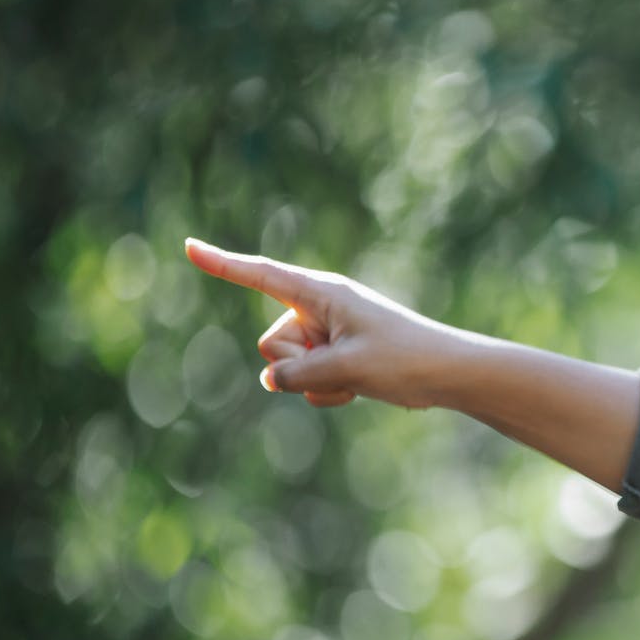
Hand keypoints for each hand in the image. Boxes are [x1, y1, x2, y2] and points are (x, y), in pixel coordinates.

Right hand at [184, 238, 463, 409]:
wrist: (450, 374)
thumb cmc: (405, 360)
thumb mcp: (344, 368)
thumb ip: (296, 376)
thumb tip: (271, 381)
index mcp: (323, 293)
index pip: (261, 275)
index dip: (223, 264)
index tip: (189, 246)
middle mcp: (320, 308)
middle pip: (272, 344)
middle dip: (299, 365)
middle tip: (345, 364)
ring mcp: (327, 334)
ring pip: (288, 369)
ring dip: (318, 383)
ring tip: (359, 376)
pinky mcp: (337, 356)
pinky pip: (308, 383)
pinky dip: (329, 392)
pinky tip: (360, 389)